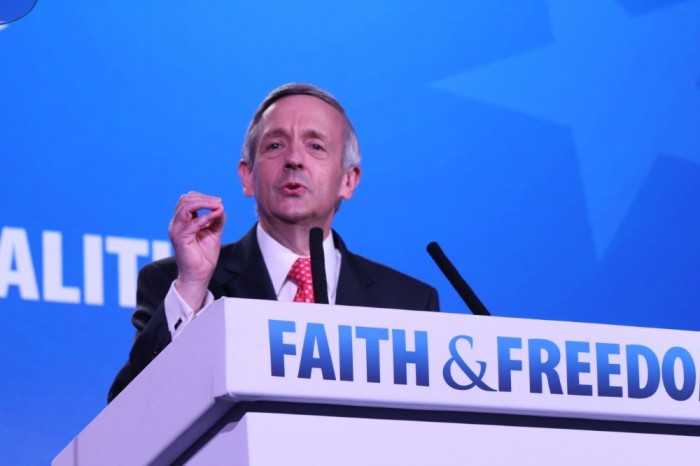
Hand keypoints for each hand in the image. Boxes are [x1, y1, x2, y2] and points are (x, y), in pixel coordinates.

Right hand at [168, 192, 225, 311]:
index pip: (187, 200)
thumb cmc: (204, 256)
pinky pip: (193, 222)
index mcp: (182, 221)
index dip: (203, 197)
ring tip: (218, 206)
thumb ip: (216, 219)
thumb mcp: (214, 233)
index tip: (219, 201)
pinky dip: (206, 216)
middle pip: (185, 200)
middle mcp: (176, 224)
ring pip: (186, 206)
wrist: (199, 275)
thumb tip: (221, 206)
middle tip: (219, 202)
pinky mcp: (180, 238)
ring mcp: (176, 230)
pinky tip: (216, 215)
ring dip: (204, 203)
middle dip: (204, 198)